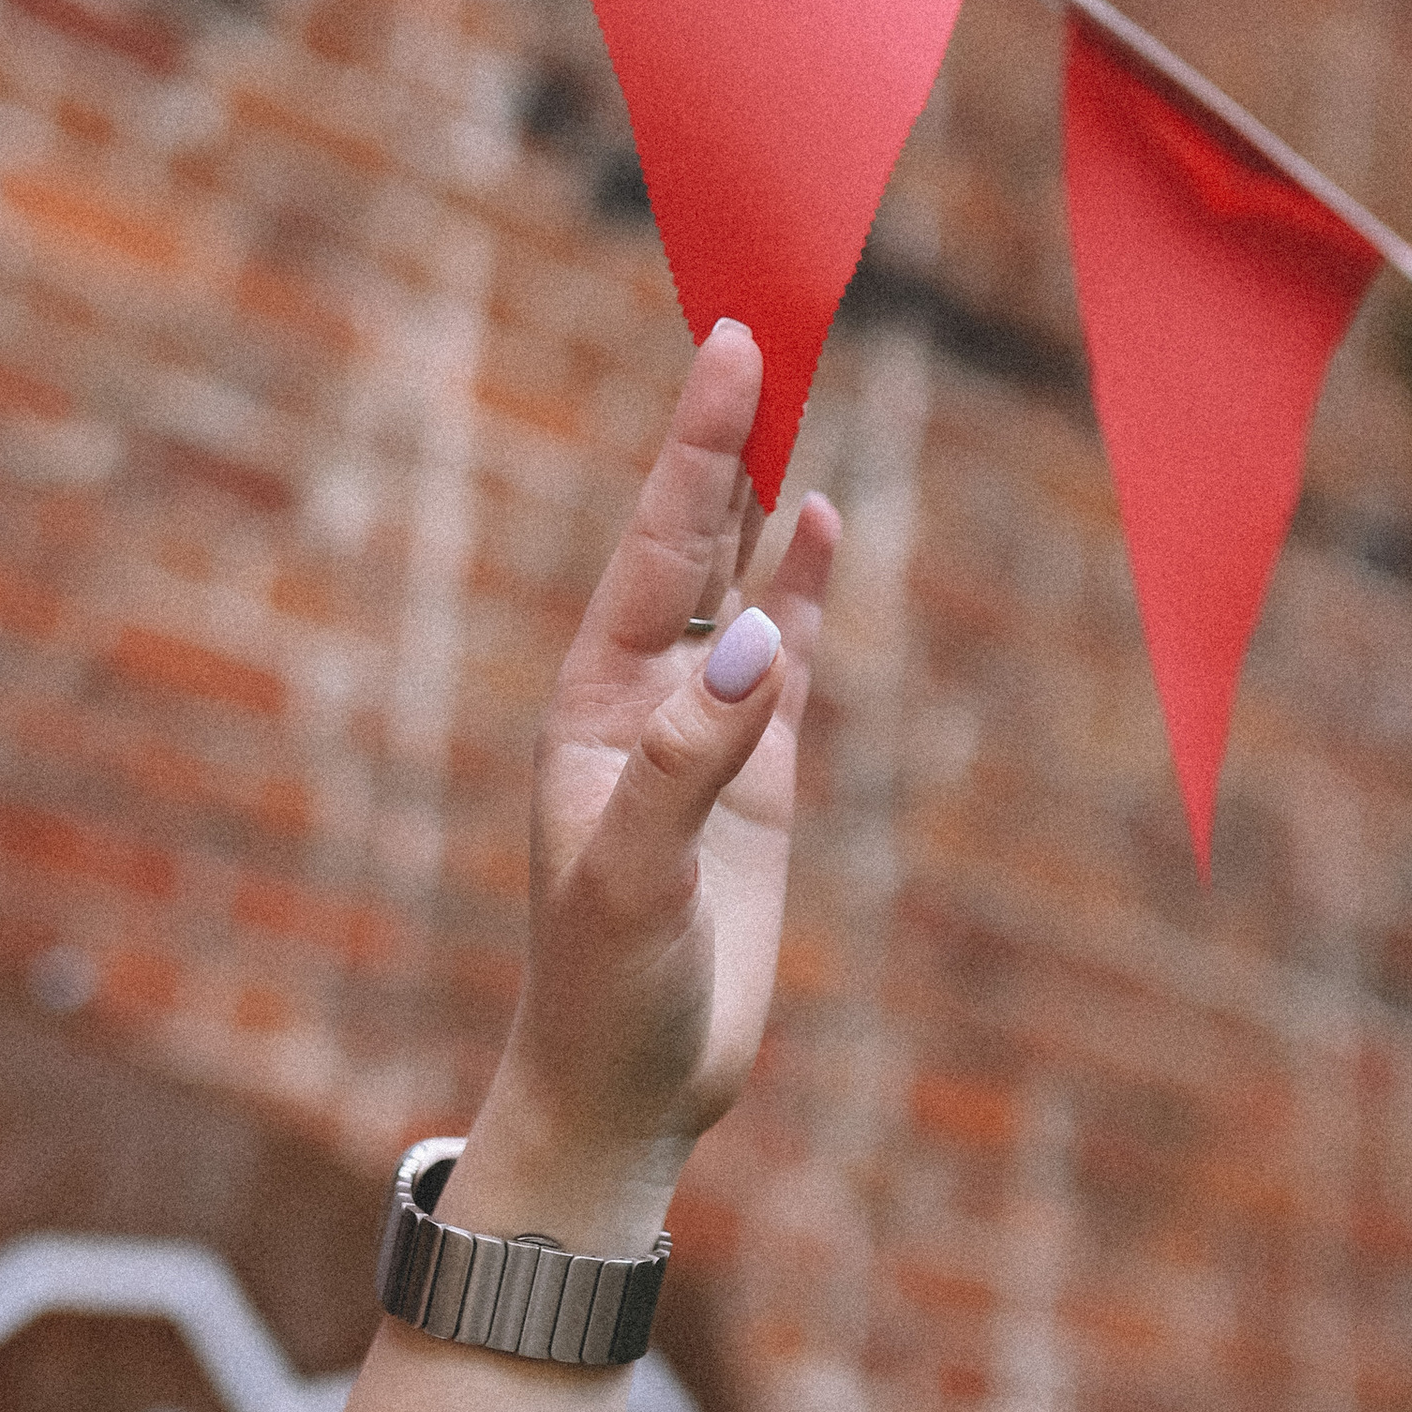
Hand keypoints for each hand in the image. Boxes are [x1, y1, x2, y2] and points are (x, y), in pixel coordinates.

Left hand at [469, 319, 838, 1244]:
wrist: (624, 1093)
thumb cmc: (605, 992)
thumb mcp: (637, 879)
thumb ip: (693, 760)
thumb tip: (756, 639)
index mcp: (596, 702)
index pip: (656, 546)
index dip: (696, 444)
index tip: (731, 342)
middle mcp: (642, 696)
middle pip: (692, 538)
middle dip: (722, 436)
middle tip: (758, 318)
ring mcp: (700, 730)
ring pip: (737, 583)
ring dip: (759, 494)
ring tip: (786, 387)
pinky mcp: (752, 778)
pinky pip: (784, 657)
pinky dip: (800, 588)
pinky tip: (816, 521)